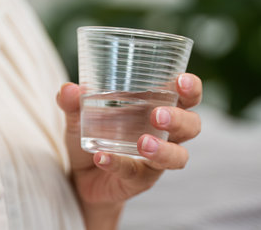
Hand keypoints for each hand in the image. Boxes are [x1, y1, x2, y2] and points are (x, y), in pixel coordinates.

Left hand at [57, 73, 201, 228]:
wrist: (82, 175)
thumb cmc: (95, 134)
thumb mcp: (80, 116)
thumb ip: (73, 102)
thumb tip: (68, 88)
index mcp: (157, 108)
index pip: (186, 96)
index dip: (191, 88)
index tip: (181, 81)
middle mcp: (165, 134)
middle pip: (192, 126)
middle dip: (180, 119)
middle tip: (157, 115)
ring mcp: (155, 160)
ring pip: (177, 157)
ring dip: (163, 149)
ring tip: (143, 143)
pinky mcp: (139, 180)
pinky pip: (136, 174)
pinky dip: (119, 164)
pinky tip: (102, 158)